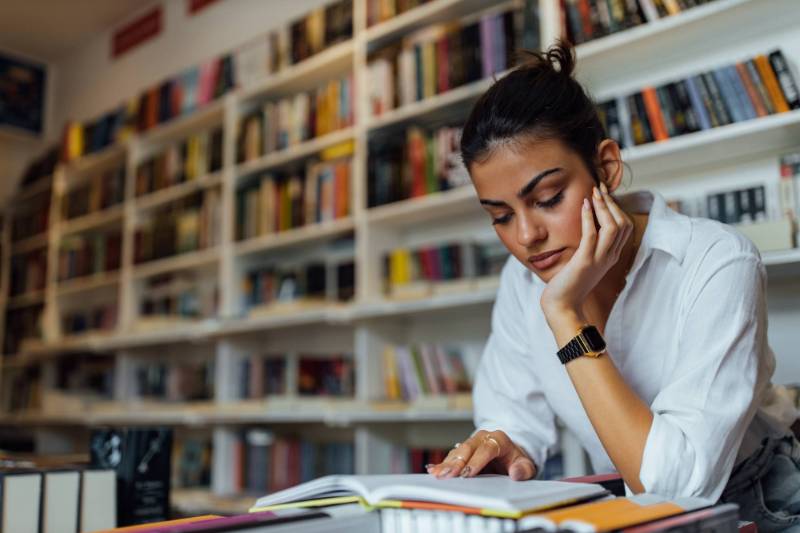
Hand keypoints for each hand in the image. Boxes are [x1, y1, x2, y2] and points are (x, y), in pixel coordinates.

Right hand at [426, 430, 536, 480]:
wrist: (510, 456)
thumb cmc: (517, 461)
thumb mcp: (527, 466)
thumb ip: (524, 469)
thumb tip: (516, 473)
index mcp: (499, 439)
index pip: (487, 448)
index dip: (477, 461)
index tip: (469, 473)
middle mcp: (483, 438)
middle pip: (468, 448)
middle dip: (457, 462)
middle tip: (448, 475)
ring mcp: (471, 443)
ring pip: (457, 452)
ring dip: (447, 464)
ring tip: (438, 475)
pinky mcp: (463, 452)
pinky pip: (451, 457)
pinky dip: (442, 464)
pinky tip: (433, 470)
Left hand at [539, 183, 633, 317]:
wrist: (562, 306)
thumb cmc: (569, 284)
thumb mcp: (585, 262)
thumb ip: (591, 248)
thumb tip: (588, 229)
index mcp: (611, 257)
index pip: (625, 227)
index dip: (617, 208)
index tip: (604, 194)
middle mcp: (609, 257)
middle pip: (623, 224)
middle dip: (612, 203)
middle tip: (600, 188)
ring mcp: (599, 259)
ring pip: (613, 227)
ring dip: (604, 207)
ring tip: (594, 192)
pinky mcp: (584, 261)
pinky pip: (592, 235)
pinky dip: (590, 217)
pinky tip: (584, 205)